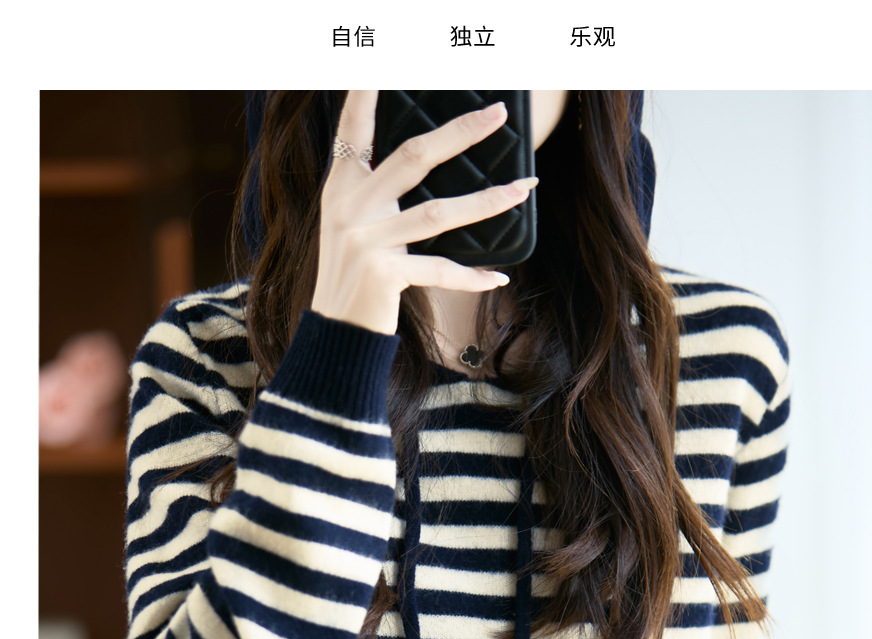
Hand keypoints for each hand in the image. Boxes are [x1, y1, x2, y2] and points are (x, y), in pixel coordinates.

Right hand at [310, 91, 537, 336]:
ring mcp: (367, 240)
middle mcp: (352, 207)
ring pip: (439, 212)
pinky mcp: (383, 275)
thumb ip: (376, 192)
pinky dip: (472, 277)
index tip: (382, 61)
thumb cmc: (354, 277)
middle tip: (499, 115)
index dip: (368, 93)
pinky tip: (498, 276)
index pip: (355, 128)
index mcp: (342, 187)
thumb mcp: (353, 226)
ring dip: (488, 200)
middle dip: (461, 132)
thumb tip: (427, 159)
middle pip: (414, 156)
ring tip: (524, 188)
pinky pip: (440, 270)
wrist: (336, 332)